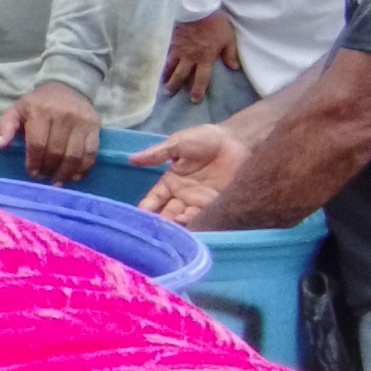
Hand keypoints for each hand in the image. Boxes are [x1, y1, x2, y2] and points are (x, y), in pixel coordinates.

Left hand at [0, 81, 103, 184]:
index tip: (32, 173)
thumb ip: (4, 127)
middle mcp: (63, 116)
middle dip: (49, 169)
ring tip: (58, 181)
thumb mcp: (16, 110)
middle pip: (56, 151)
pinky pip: (91, 152)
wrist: (67, 87)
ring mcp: (81, 121)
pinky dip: (83, 168)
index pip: (37, 144)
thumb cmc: (37, 104)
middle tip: (44, 177)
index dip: (34, 162)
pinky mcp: (95, 126)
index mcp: (40, 112)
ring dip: (65, 173)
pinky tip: (74, 176)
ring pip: (74, 155)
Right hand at [131, 125, 248, 224]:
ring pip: (184, 219)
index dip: (145, 209)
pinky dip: (195, 222)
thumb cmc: (206, 139)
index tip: (137, 218)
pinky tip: (188, 223)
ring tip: (171, 231)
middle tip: (154, 232)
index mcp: (170, 182)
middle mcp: (183, 195)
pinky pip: (204, 217)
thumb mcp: (177, 143)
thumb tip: (131, 159)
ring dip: (177, 226)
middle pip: (167, 214)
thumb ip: (156, 154)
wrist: (239, 140)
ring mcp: (200, 202)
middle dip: (160, 224)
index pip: (154, 200)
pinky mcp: (217, 205)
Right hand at [161, 13, 240, 102]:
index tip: (193, 99)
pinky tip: (158, 65)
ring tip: (161, 83)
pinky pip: (165, 54)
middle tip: (169, 94)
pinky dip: (162, 61)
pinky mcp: (171, 41)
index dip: (197, 90)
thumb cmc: (215, 24)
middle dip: (175, 85)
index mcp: (205, 59)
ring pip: (169, 66)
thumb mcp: (228, 38)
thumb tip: (233, 68)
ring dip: (165, 76)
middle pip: (180, 75)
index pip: (201, 79)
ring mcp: (178, 50)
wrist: (196, 9)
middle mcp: (189, 58)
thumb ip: (230, 54)